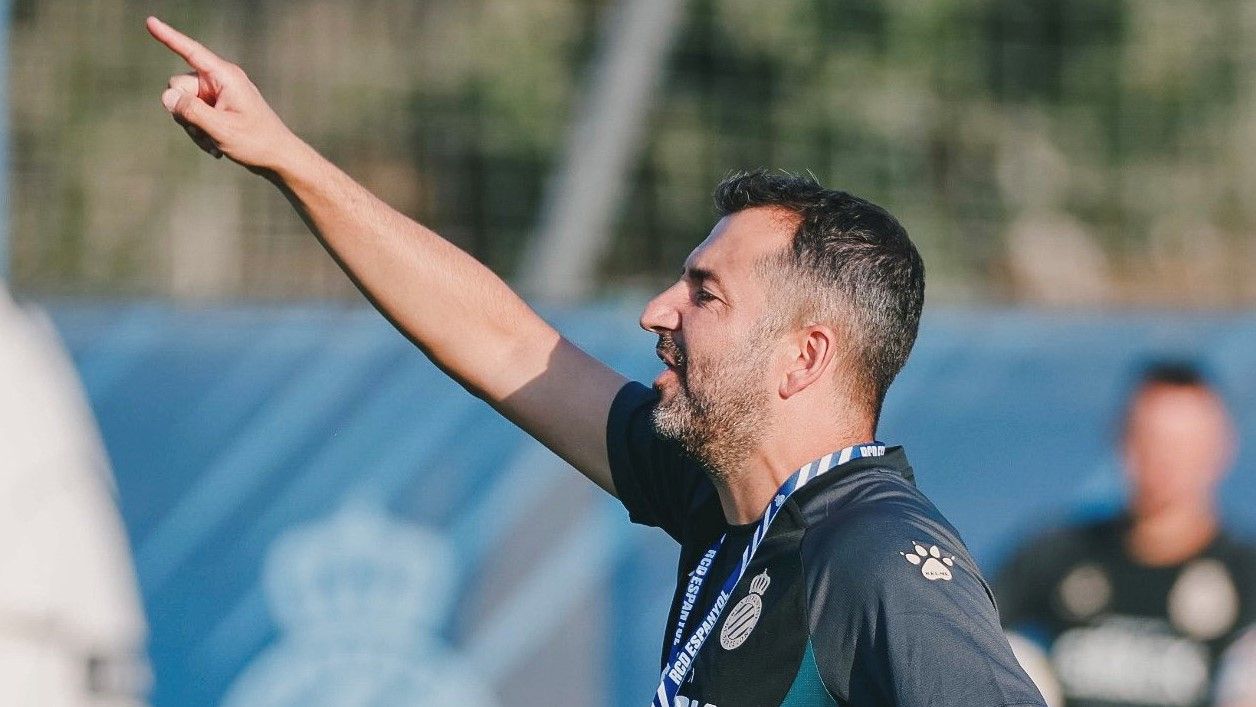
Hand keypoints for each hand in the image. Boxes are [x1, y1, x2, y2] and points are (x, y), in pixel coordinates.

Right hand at [146, 16, 299, 171]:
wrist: (278, 158)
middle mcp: (220, 80)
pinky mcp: (216, 107)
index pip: (191, 51)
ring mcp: (217, 94)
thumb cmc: (256, 142)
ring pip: (182, 103)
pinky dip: (199, 131)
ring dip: (192, 126)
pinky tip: (215, 147)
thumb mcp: (221, 129)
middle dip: (183, 111)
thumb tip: (167, 96)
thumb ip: (191, 111)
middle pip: (179, 85)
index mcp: (226, 77)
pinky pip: (192, 114)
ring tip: (215, 144)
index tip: (149, 21)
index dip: (168, 37)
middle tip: (206, 132)